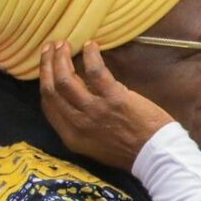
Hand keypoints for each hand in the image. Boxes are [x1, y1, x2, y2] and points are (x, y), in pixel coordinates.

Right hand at [39, 41, 175, 171]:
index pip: (49, 105)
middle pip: (52, 89)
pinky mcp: (114, 98)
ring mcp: (94, 110)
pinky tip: (91, 45)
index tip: (46, 68)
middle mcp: (77, 123)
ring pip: (66, 79)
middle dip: (47, 65)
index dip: (44, 82)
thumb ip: (82, 126)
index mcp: (71, 136)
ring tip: (63, 44)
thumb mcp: (95, 145)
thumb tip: (77, 101)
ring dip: (60, 58)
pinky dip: (90, 56)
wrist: (156, 156)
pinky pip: (95, 71)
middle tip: (50, 49)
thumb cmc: (131, 151)